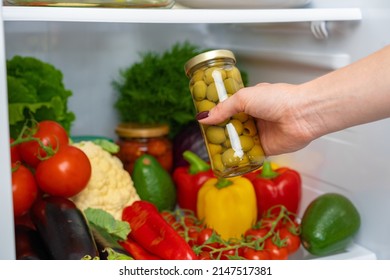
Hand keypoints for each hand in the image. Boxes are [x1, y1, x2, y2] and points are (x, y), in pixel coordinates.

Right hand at [197, 82, 317, 155]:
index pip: (228, 109)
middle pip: (231, 127)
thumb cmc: (276, 99)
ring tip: (211, 151)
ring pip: (238, 141)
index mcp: (249, 102)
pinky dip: (239, 157)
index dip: (216, 115)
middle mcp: (253, 118)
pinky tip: (226, 160)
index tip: (202, 121)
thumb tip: (203, 118)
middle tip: (204, 138)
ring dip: (227, 146)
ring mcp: (259, 134)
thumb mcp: (244, 98)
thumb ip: (223, 109)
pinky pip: (248, 154)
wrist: (301, 115)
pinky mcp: (265, 149)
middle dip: (219, 133)